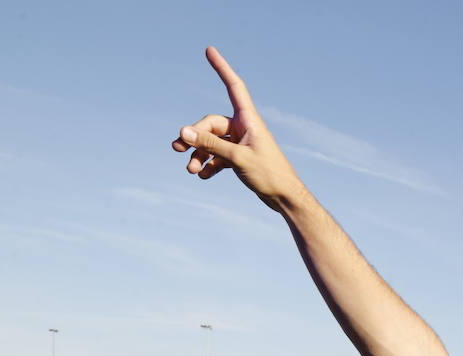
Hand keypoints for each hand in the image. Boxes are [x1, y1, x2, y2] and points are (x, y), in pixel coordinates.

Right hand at [171, 47, 301, 209]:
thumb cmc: (269, 175)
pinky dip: (209, 165)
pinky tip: (203, 176)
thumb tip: (183, 131)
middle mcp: (244, 128)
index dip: (221, 68)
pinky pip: (218, 156)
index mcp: (249, 120)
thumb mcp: (237, 158)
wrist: (285, 198)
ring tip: (190, 170)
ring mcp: (241, 143)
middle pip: (211, 124)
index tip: (209, 50)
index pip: (233, 86)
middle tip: (177, 149)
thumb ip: (210, 145)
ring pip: (212, 142)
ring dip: (199, 154)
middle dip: (195, 137)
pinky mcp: (240, 158)